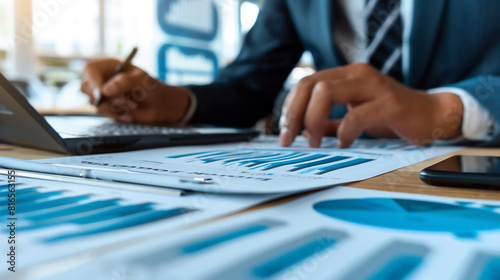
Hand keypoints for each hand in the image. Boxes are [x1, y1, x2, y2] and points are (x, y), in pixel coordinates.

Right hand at [80, 58, 190, 124]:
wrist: (159, 105)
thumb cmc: (151, 87)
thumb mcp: (142, 80)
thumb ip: (124, 82)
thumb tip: (105, 90)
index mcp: (109, 66)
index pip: (90, 69)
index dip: (93, 80)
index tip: (103, 91)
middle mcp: (103, 79)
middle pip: (86, 87)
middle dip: (103, 97)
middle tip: (123, 101)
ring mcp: (103, 94)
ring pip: (95, 102)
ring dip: (114, 106)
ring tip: (132, 105)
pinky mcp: (106, 107)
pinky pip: (103, 112)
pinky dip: (116, 113)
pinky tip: (129, 112)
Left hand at [279, 63, 463, 147]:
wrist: (432, 114)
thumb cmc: (391, 116)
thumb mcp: (353, 115)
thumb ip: (328, 121)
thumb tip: (301, 132)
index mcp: (345, 75)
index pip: (305, 83)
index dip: (289, 108)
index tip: (285, 132)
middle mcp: (357, 74)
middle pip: (309, 85)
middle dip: (294, 114)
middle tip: (291, 139)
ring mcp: (373, 86)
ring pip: (325, 92)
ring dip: (312, 120)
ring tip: (315, 142)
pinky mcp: (389, 103)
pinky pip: (355, 115)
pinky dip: (344, 132)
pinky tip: (345, 143)